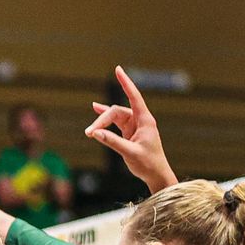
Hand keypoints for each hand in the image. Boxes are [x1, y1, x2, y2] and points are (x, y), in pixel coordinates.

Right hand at [85, 66, 176, 192]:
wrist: (156, 175)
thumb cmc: (148, 164)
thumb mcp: (129, 153)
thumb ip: (112, 142)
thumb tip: (95, 133)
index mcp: (145, 121)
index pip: (134, 97)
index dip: (125, 83)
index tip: (118, 69)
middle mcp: (140, 120)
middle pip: (116, 112)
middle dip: (102, 120)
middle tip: (89, 133)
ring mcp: (134, 126)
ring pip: (114, 117)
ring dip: (101, 122)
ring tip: (88, 130)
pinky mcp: (129, 132)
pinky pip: (114, 122)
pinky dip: (105, 119)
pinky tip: (96, 109)